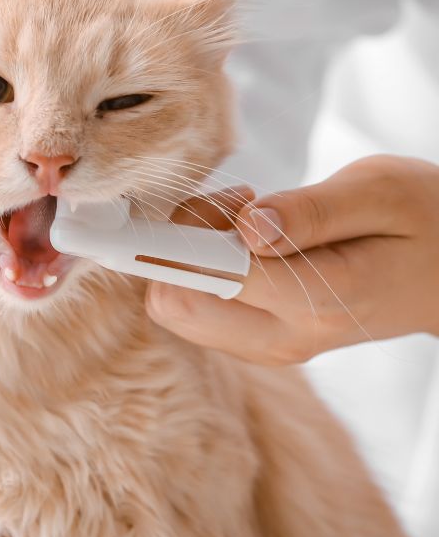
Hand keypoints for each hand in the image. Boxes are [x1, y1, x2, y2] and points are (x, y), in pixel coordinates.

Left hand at [146, 155, 438, 363]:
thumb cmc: (422, 219)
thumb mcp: (379, 192)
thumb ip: (310, 212)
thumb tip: (245, 228)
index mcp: (313, 299)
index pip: (204, 277)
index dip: (157, 243)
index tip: (127, 216)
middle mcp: (282, 336)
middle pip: (173, 303)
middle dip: (176, 242)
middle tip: (234, 203)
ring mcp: (269, 345)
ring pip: (178, 307)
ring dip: (190, 252)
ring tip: (251, 214)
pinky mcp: (261, 339)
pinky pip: (200, 307)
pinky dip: (203, 265)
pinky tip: (251, 235)